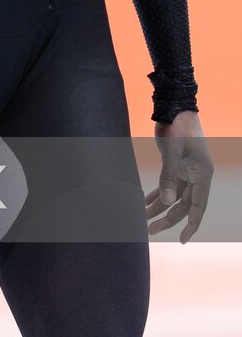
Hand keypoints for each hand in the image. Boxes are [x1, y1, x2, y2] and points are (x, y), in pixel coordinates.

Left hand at [146, 110, 213, 242]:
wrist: (174, 105)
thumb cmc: (177, 126)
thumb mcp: (171, 151)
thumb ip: (168, 177)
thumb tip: (167, 202)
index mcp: (202, 174)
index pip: (198, 207)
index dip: (190, 225)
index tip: (181, 240)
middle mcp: (197, 175)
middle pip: (183, 204)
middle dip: (167, 218)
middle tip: (149, 230)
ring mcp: (187, 169)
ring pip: (174, 196)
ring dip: (159, 207)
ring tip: (143, 220)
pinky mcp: (177, 164)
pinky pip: (168, 184)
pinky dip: (158, 193)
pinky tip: (145, 202)